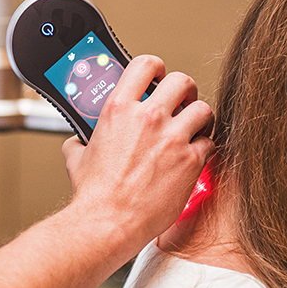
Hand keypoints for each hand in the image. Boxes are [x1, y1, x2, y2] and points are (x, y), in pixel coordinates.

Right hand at [61, 54, 213, 246]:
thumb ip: (81, 140)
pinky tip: (194, 156)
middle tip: (183, 102)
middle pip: (182, 81)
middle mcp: (147, 117)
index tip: (160, 76)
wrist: (108, 222)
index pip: (145, 65)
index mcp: (118, 109)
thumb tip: (79, 140)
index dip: (157, 67)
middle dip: (186, 90)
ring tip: (193, 129)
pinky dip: (205, 148)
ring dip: (200, 118)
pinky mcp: (189, 161)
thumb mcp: (76, 157)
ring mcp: (171, 138)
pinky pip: (210, 142)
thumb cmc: (94, 195)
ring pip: (203, 109)